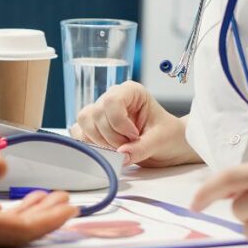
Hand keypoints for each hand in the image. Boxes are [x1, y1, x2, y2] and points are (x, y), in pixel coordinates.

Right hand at [69, 81, 200, 166]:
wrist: (168, 146)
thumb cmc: (168, 136)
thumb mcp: (160, 141)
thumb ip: (142, 148)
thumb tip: (121, 155)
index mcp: (131, 92)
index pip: (111, 101)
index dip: (119, 123)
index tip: (135, 136)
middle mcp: (112, 98)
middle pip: (95, 114)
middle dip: (110, 136)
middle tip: (128, 147)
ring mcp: (101, 112)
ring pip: (84, 122)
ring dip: (100, 141)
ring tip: (119, 148)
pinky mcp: (93, 127)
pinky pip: (79, 132)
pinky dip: (90, 144)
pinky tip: (107, 149)